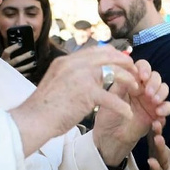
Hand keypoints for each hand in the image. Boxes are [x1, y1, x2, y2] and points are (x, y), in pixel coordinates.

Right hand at [1, 43, 35, 76]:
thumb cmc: (0, 67)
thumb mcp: (2, 60)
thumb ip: (8, 55)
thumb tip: (19, 46)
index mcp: (2, 60)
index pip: (7, 52)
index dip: (13, 47)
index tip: (20, 44)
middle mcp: (6, 66)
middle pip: (16, 60)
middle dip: (25, 56)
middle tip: (32, 53)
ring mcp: (10, 72)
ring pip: (21, 69)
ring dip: (28, 66)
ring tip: (34, 63)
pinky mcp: (13, 78)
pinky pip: (21, 76)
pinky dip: (26, 74)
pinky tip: (30, 72)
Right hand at [9, 47, 138, 157]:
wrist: (33, 119)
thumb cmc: (43, 107)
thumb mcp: (56, 82)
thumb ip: (70, 75)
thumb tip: (86, 76)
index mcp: (66, 61)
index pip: (96, 50)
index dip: (113, 54)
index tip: (122, 62)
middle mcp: (74, 64)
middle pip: (109, 56)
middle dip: (126, 63)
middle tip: (136, 73)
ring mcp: (80, 77)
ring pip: (115, 73)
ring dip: (129, 81)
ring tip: (136, 90)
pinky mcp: (86, 93)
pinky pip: (112, 98)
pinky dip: (122, 107)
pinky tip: (127, 113)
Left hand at [93, 59, 169, 164]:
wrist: (110, 136)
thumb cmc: (108, 115)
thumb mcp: (112, 97)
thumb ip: (121, 84)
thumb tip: (131, 72)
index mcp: (131, 81)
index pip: (142, 68)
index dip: (145, 69)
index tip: (142, 76)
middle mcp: (143, 89)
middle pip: (156, 77)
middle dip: (154, 83)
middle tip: (148, 93)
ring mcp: (151, 101)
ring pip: (164, 90)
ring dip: (162, 94)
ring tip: (154, 102)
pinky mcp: (156, 113)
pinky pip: (167, 108)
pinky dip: (165, 109)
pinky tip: (158, 114)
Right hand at [147, 114, 169, 169]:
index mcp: (164, 153)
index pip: (158, 137)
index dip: (159, 127)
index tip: (159, 114)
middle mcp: (160, 161)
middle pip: (156, 147)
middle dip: (155, 135)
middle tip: (156, 122)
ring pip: (158, 159)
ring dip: (157, 149)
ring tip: (157, 138)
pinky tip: (152, 162)